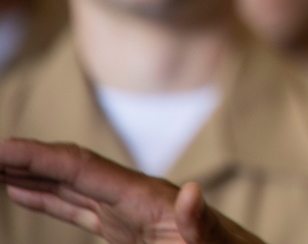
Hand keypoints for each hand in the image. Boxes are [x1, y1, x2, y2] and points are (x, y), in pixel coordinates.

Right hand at [0, 138, 265, 243]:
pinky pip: (74, 206)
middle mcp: (128, 194)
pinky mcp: (122, 225)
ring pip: (65, 185)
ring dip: (26, 173)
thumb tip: (193, 191)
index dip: (39, 157)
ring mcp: (123, 208)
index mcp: (142, 195)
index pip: (81, 169)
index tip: (0, 147)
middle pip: (66, 168)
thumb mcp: (211, 241)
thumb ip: (199, 220)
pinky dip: (45, 196)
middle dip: (23, 157)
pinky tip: (21, 190)